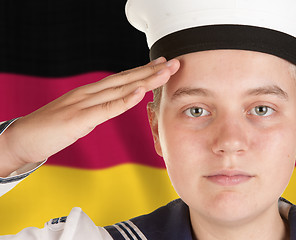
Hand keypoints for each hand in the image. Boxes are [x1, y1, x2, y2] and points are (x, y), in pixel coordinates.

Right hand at [0, 57, 179, 176]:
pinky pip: (106, 108)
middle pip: (126, 79)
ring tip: (164, 72)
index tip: (162, 66)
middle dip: (152, 71)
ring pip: (120, 89)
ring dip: (145, 80)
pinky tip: (139, 92)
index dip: (143, 71)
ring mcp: (84, 103)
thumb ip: (99, 109)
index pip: (122, 79)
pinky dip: (124, 100)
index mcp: (91, 93)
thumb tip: (116, 106)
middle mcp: (89, 93)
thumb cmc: (51, 128)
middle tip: (173, 63)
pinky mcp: (78, 118)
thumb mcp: (81, 116)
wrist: (22, 138)